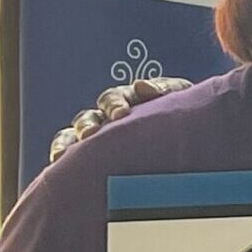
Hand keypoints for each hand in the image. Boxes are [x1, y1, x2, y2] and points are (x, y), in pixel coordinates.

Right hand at [47, 77, 191, 161]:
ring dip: (68, 142)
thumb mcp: (180, 101)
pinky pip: (69, 158)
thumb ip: (166, 90)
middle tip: (91, 135)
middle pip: (90, 117)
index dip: (115, 104)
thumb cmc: (185, 120)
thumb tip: (141, 86)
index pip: (115, 99)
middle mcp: (106, 119)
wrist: (193, 148)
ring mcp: (96, 139)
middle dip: (88, 125)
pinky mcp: (89, 159)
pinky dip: (62, 159)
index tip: (121, 114)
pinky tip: (58, 165)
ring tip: (62, 155)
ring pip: (73, 136)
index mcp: (129, 102)